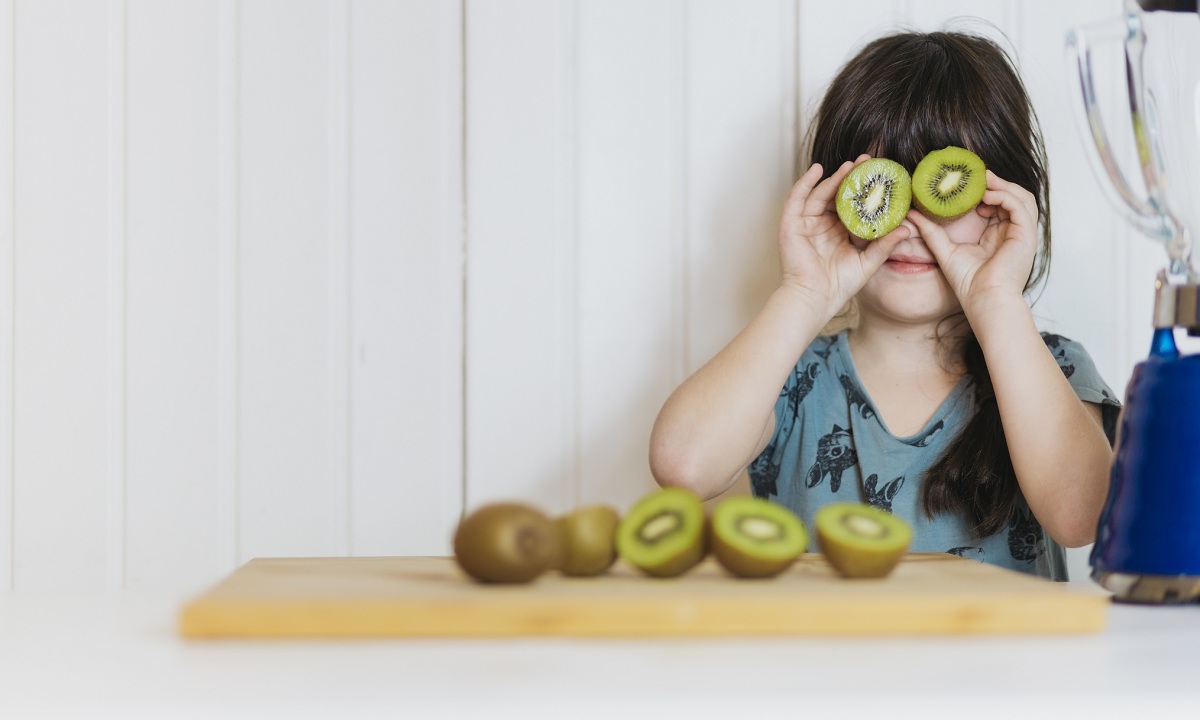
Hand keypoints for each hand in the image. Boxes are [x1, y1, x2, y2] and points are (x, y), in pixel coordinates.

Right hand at [778, 156, 908, 317]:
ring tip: (851, 165)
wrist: (815, 299)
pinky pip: (797, 198)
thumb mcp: (867, 262)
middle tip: (869, 161)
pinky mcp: (791, 225)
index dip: (866, 191)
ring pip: (821, 194)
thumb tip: (907, 229)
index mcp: (839, 233)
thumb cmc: (838, 286)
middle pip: (837, 195)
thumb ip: (884, 245)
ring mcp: (806, 224)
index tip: (882, 176)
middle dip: (852, 178)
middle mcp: (822, 226)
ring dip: (834, 178)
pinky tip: (817, 170)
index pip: (854, 206)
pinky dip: (805, 183)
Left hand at [910, 169, 1038, 315]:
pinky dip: (1005, 196)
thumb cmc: (968, 283)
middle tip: (975, 176)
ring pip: (1021, 197)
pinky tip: (986, 196)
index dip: (985, 190)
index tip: (965, 184)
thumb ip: (932, 231)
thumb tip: (913, 213)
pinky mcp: (1026, 235)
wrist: (983, 300)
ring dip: (1002, 185)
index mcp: (999, 235)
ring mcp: (1022, 233)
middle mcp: (1013, 232)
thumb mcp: (945, 250)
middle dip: (996, 183)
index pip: (998, 204)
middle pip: (1012, 197)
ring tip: (982, 181)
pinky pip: (1020, 206)